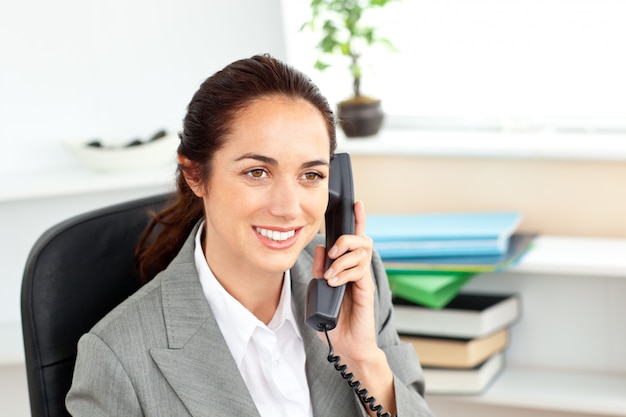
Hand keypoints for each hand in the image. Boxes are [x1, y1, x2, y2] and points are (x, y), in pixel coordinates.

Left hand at [311, 200, 377, 361]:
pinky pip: (359, 271)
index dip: (356, 220)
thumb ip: (319, 269)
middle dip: (347, 238)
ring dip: (344, 258)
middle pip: (362, 240)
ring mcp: (363, 280)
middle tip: (333, 251)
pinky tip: (335, 282)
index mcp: (347, 267)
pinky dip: (345, 273)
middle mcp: (358, 270)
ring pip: (362, 253)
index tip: (355, 204)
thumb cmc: (333, 320)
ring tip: (331, 274)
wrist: (346, 345)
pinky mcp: (366, 291)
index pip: (353, 239)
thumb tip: (320, 249)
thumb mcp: (318, 291)